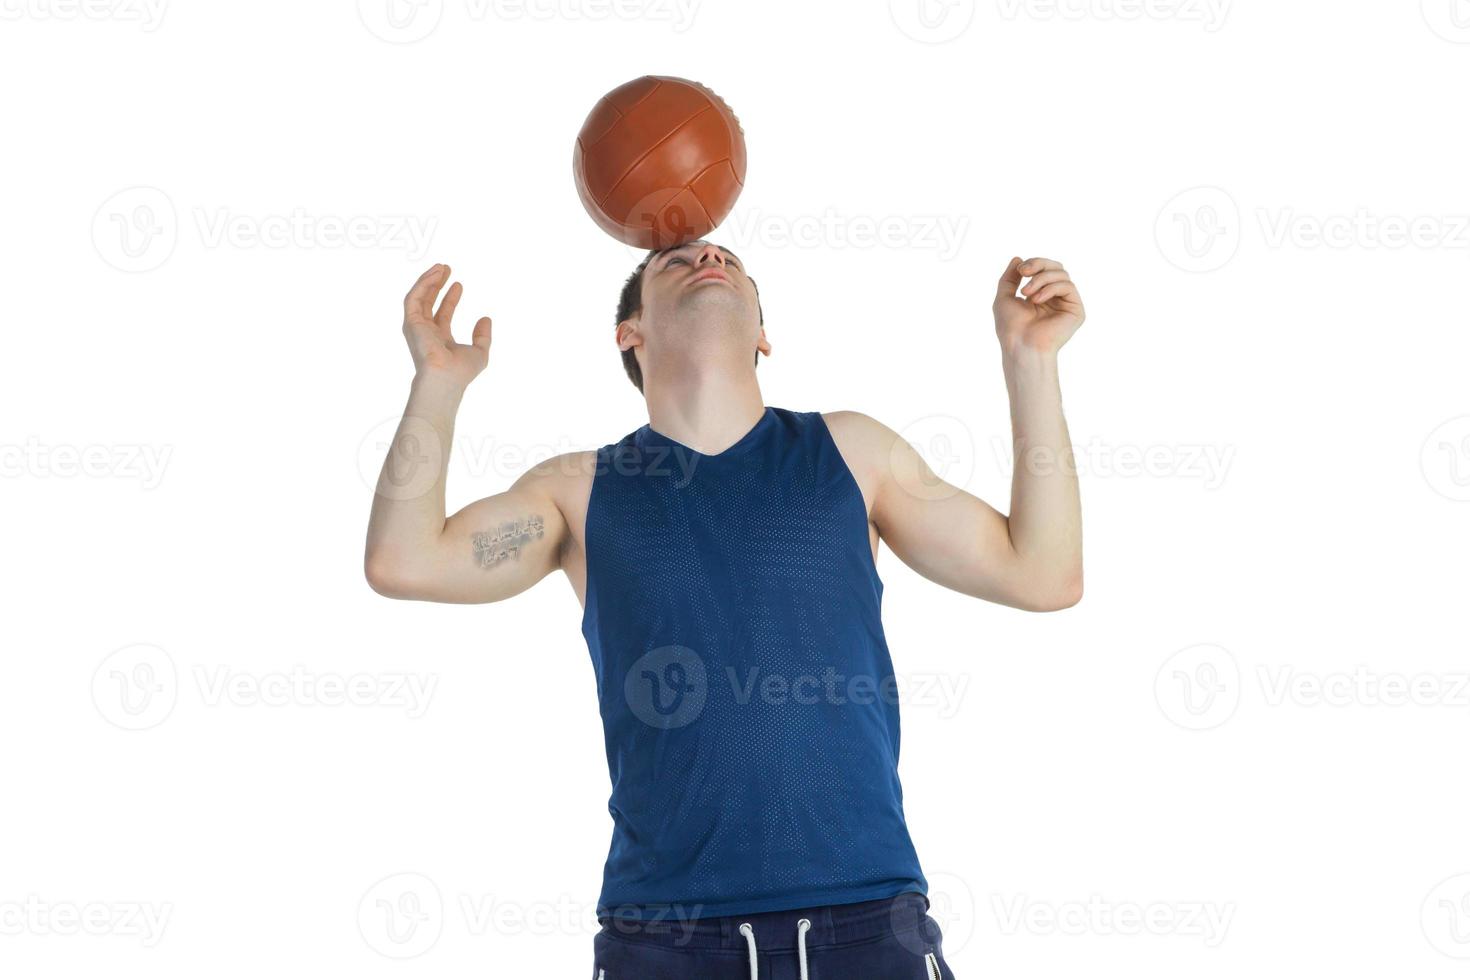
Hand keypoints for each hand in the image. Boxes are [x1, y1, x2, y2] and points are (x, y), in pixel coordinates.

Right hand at [402, 263, 491, 386]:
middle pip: (428, 303)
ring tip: (441, 266)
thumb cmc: (461, 371)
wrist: (446, 377)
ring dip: (429, 280)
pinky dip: (423, 283)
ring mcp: (416, 327)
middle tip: (446, 268)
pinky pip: (414, 297)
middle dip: (436, 285)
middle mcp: (425, 332)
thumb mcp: (480, 352)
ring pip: (419, 297)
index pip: (443, 314)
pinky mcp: (410, 322)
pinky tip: (436, 273)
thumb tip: (486, 318)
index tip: (459, 284)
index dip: (450, 298)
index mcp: (439, 339)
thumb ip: (483, 336)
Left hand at [993, 257, 1084, 357]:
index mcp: (1040, 295)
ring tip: (1027, 294)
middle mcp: (1055, 299)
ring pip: (1061, 274)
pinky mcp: (1076, 310)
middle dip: (1038, 264)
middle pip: (1056, 267)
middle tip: (1024, 272)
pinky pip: (1068, 286)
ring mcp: (1066, 304)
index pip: (1044, 269)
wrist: (1020, 346)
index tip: (1019, 270)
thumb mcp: (1004, 297)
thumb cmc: (1011, 327)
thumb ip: (1009, 277)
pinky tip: (1037, 300)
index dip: (1033, 263)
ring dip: (1041, 279)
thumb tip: (1018, 258)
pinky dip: (1051, 288)